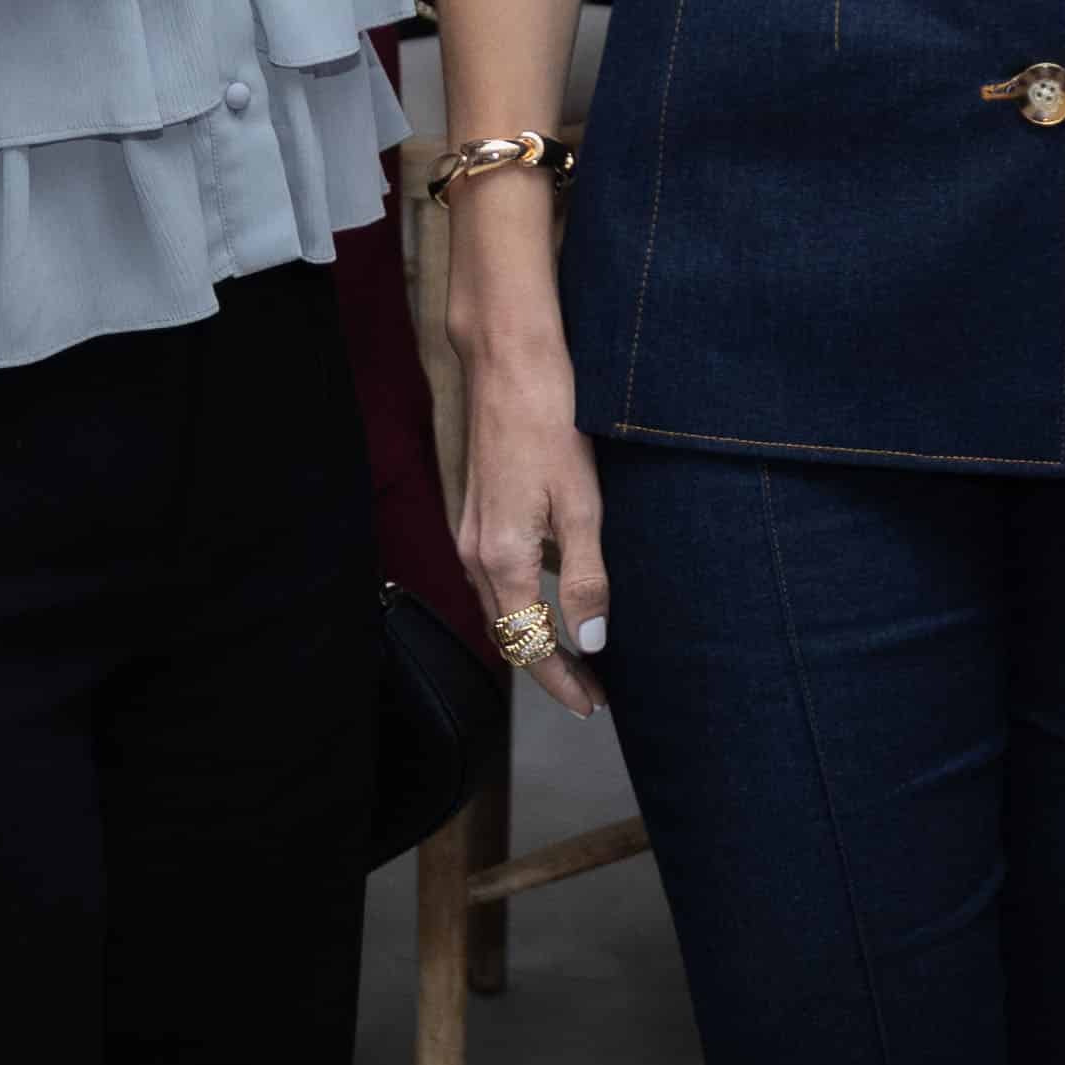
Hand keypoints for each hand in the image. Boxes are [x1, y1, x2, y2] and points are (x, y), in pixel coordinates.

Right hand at [459, 348, 612, 719]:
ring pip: (499, 606)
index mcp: (502, 558)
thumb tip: (590, 641)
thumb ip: (584, 576)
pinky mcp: (476, 510)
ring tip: (577, 653)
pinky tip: (553, 593)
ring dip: (533, 636)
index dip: (561, 681)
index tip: (593, 704)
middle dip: (548, 668)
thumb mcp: (582, 503)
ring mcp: (471, 530)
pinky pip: (496, 576)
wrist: (509, 361)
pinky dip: (522, 601)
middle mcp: (476, 552)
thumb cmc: (551, 420)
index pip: (528, 644)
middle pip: (508, 633)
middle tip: (591, 692)